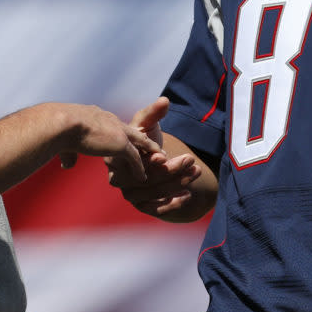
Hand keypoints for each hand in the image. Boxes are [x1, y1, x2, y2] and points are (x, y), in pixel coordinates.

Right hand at [55, 103, 161, 180]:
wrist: (64, 123)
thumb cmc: (58, 129)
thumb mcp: (65, 140)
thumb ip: (70, 154)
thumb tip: (67, 165)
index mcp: (98, 116)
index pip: (114, 126)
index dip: (120, 134)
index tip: (125, 141)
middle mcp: (111, 121)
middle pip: (132, 132)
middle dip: (142, 140)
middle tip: (151, 147)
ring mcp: (118, 132)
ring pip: (139, 144)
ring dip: (148, 153)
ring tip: (156, 160)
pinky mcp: (121, 144)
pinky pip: (135, 158)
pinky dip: (139, 168)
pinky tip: (143, 177)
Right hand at [105, 97, 201, 215]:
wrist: (151, 160)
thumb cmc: (145, 139)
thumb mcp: (147, 123)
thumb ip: (153, 113)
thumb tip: (164, 101)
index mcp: (116, 157)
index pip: (134, 161)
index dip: (150, 159)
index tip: (166, 154)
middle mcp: (117, 178)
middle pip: (146, 179)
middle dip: (171, 170)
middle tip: (191, 159)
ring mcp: (128, 194)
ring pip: (154, 193)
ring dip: (177, 183)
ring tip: (196, 171)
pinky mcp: (140, 206)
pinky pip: (155, 209)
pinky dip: (172, 204)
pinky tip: (187, 195)